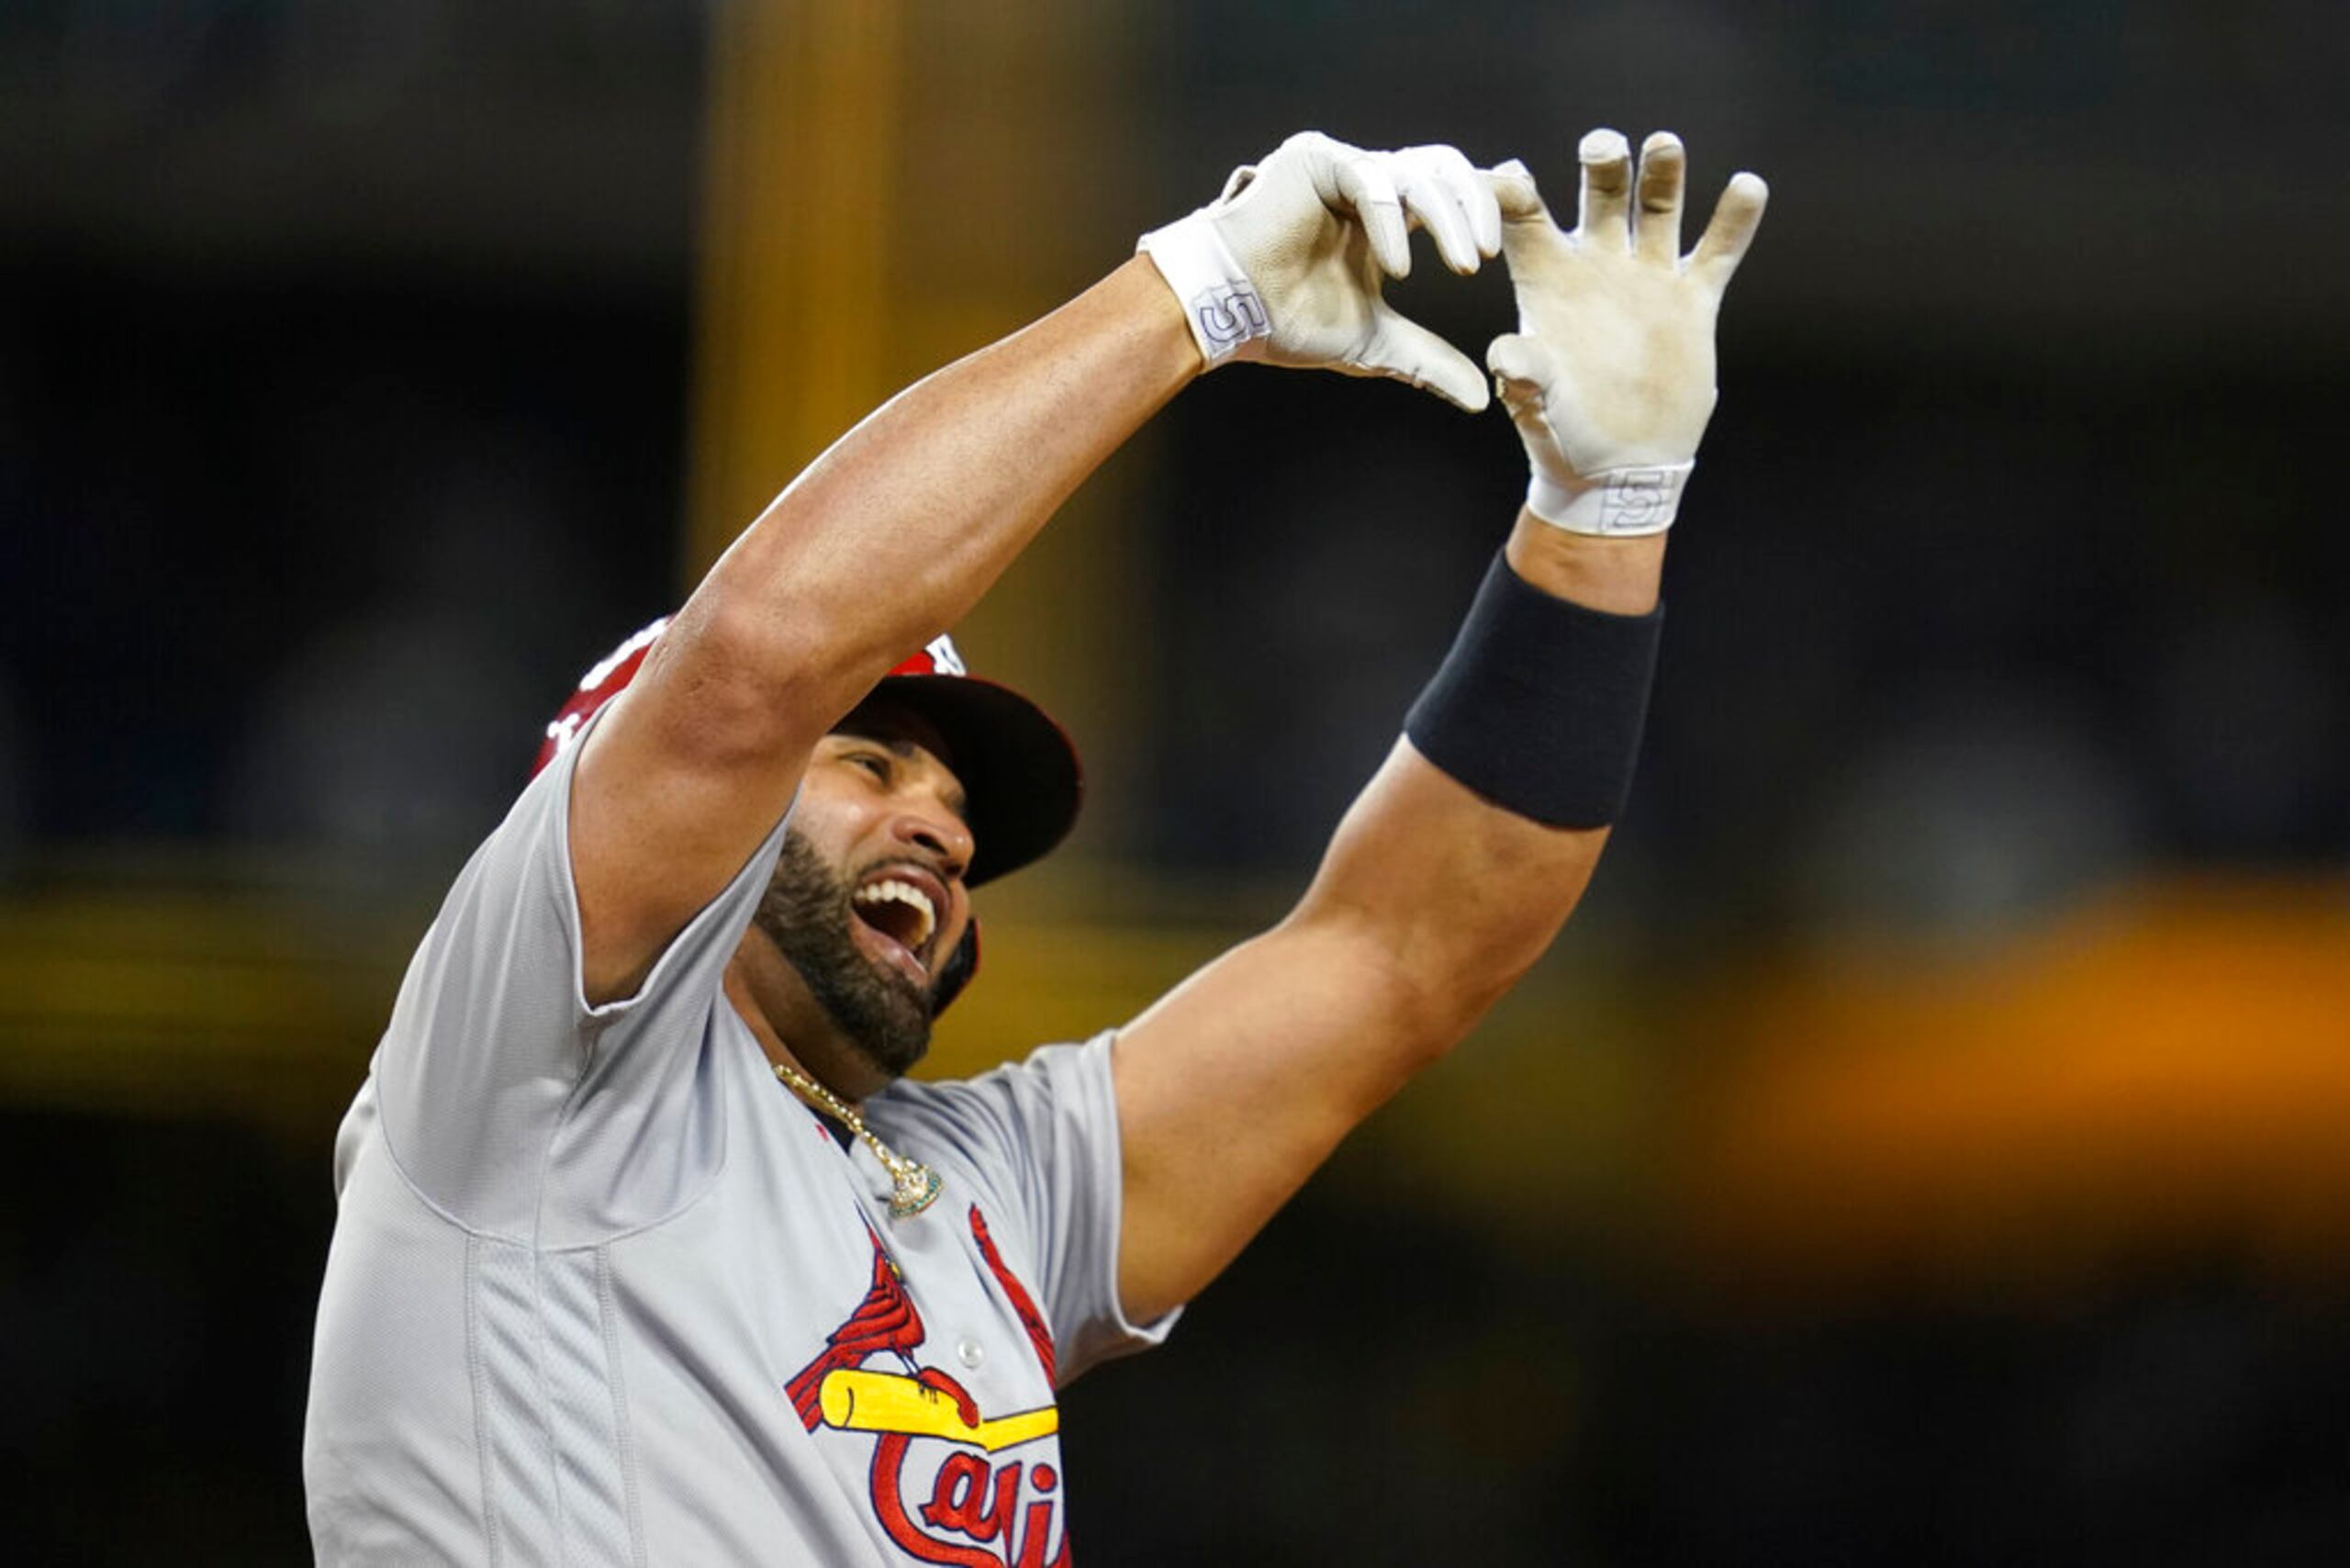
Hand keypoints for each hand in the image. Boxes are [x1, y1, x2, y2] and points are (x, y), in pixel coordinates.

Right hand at [1138, 131, 1501, 411]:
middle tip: (1483, 258)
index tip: (1505, 250)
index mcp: (1390, 216)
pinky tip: (1397, 267)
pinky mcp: (1318, 159)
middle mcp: (1371, 182)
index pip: (1453, 197)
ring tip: (1462, 264)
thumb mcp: (1375, 345)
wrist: (1229, 314)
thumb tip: (1480, 398)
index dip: (1485, 213)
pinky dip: (1390, 223)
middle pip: (1446, 171)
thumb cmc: (1289, 322)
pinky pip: (1370, 180)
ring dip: (1447, 218)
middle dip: (1475, 211)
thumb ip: (1428, 362)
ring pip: (1417, 171)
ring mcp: (1345, 166)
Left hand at [1488, 130, 1766, 534]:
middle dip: (1603, 166)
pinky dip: (1733, 220)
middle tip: (1603, 147)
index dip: (1514, 192)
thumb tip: (1506, 356)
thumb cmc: (1564, 438)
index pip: (1525, 221)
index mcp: (1549, 284)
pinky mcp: (1692, 301)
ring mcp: (1647, 279)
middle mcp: (1598, 269)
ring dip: (1662, 173)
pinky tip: (1747, 186)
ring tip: (1663, 144)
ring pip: (1658, 208)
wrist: (1622, 469)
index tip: (1509, 171)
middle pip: (1600, 197)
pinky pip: (1717, 251)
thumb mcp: (1535, 409)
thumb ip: (1524, 378)